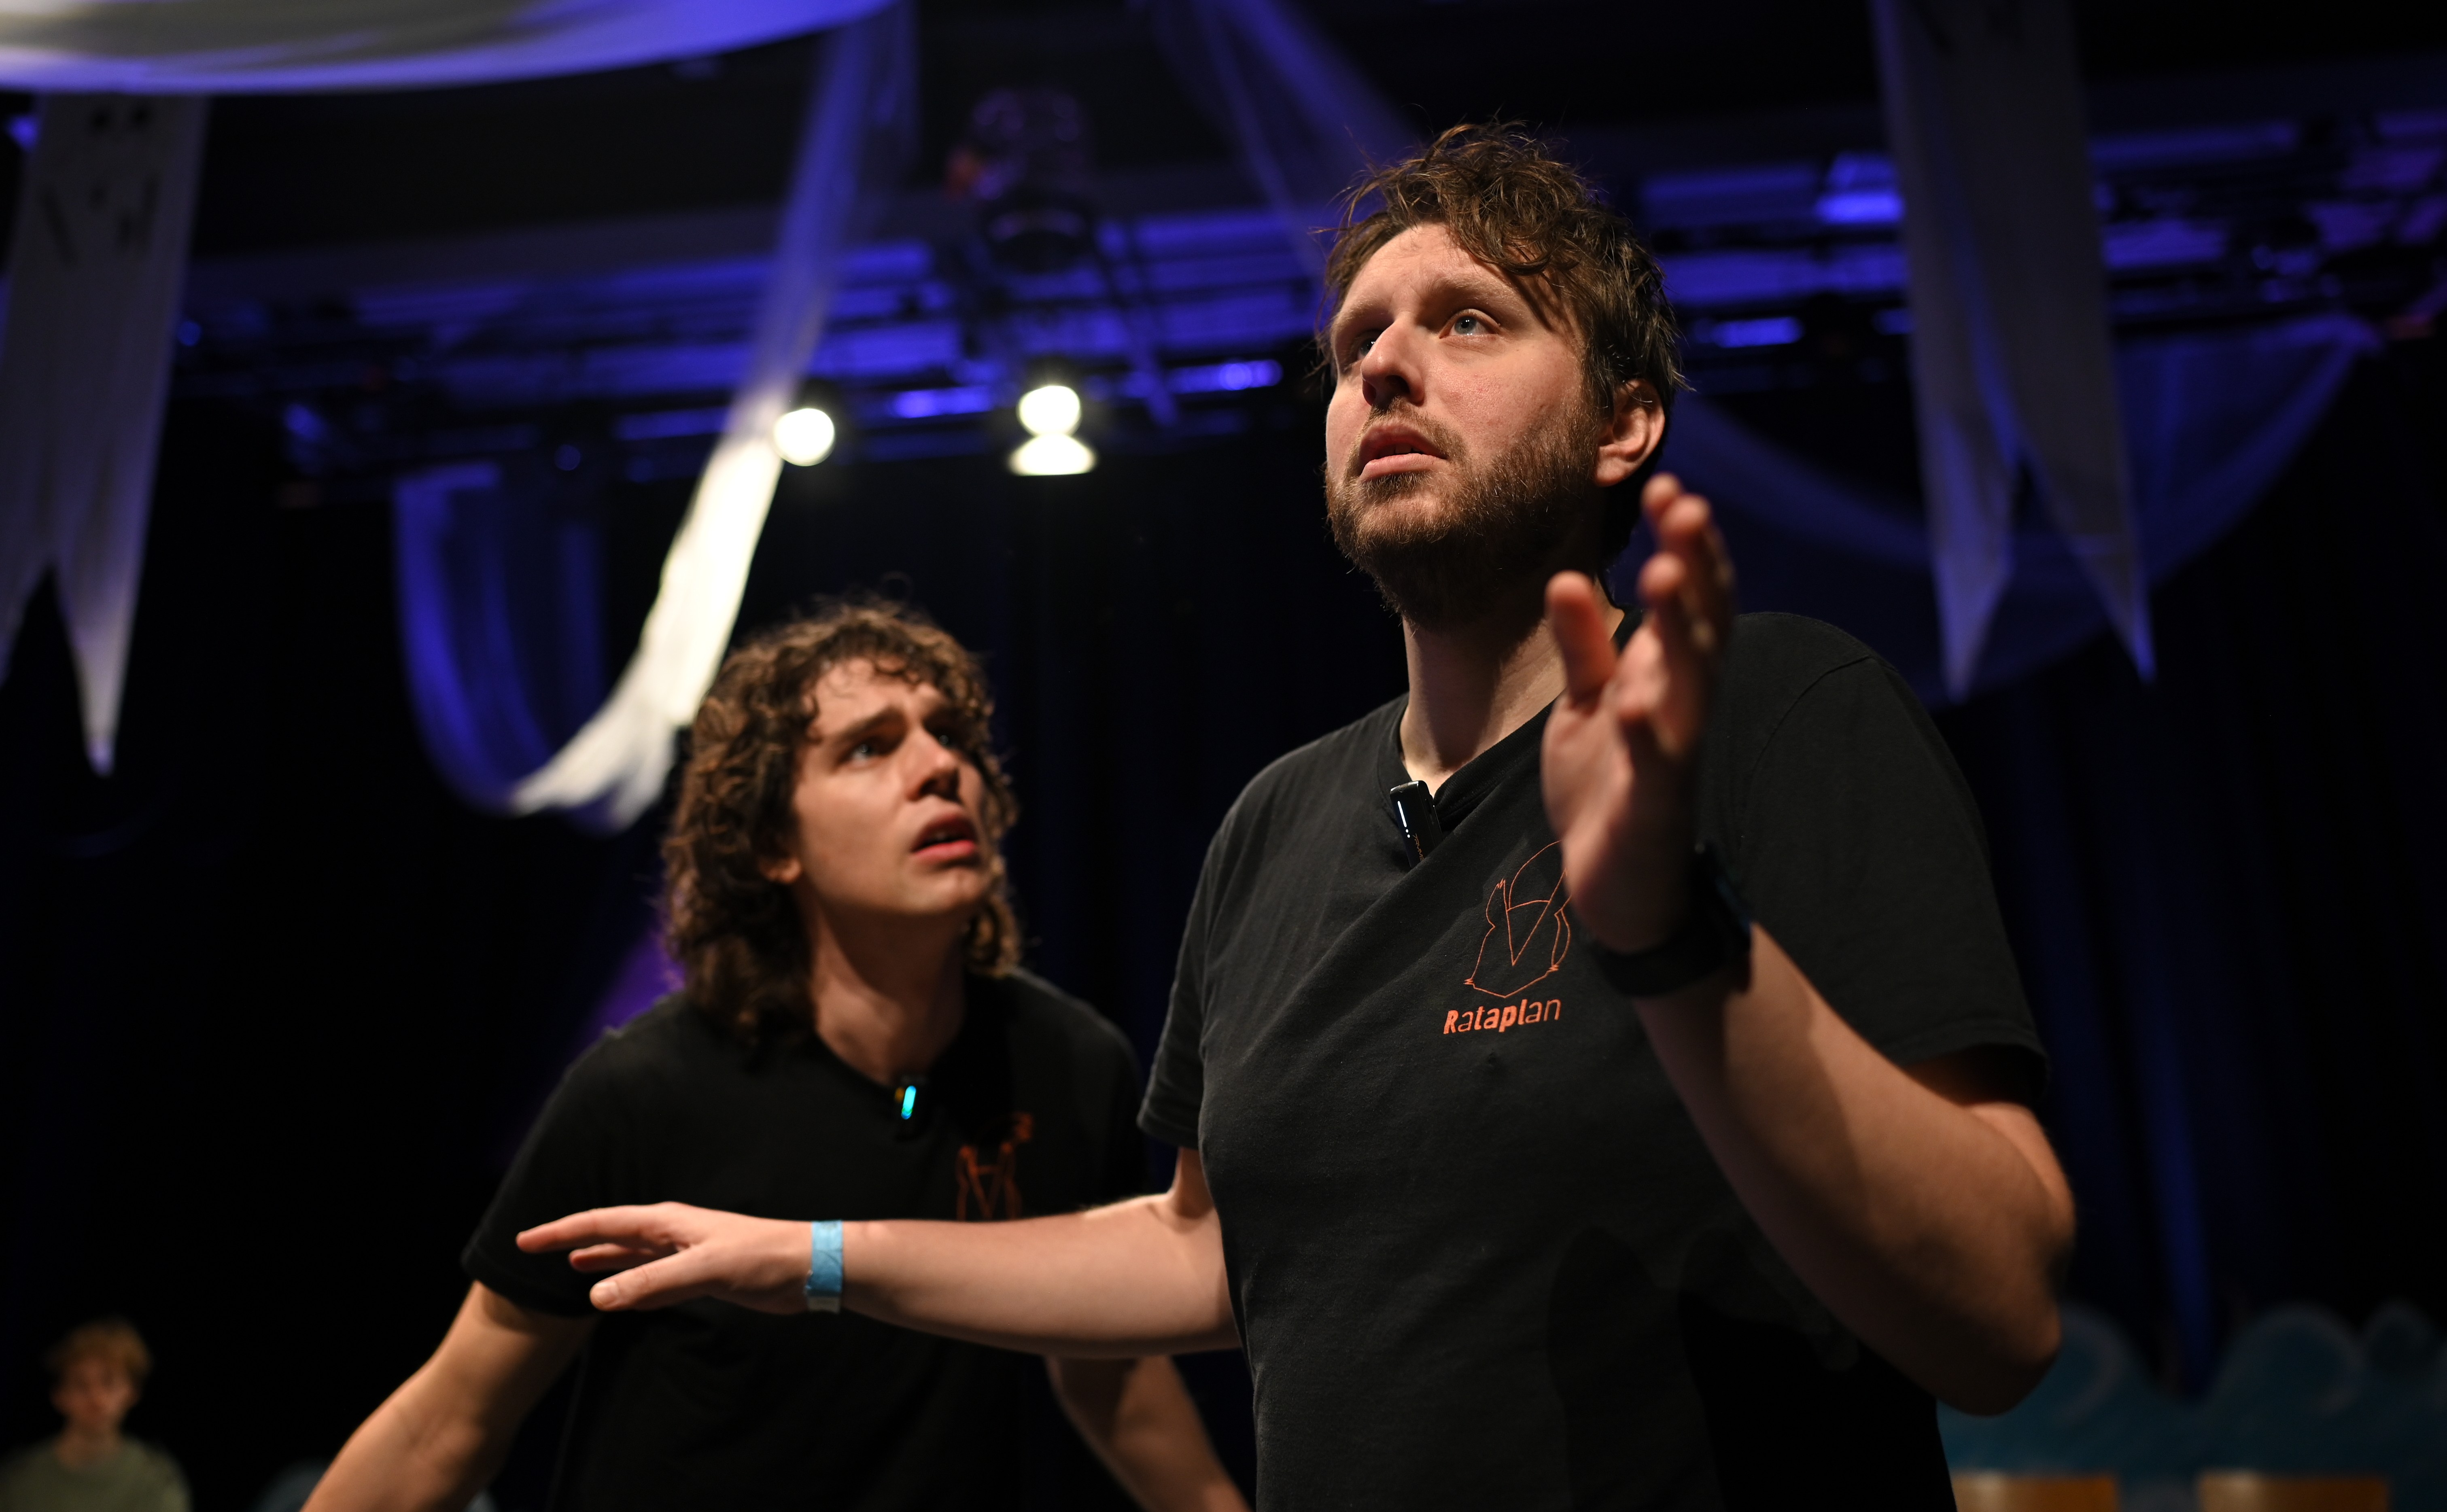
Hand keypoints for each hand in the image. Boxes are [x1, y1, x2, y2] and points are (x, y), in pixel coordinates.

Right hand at [517, 1203, 813, 1315]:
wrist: (808, 1267)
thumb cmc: (762, 1258)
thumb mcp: (703, 1270)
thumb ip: (651, 1283)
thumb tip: (596, 1298)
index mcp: (668, 1222)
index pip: (602, 1223)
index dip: (562, 1230)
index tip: (525, 1239)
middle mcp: (673, 1233)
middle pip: (611, 1234)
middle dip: (573, 1240)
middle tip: (535, 1247)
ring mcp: (687, 1254)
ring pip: (632, 1255)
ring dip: (602, 1259)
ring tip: (573, 1264)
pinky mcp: (703, 1275)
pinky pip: (654, 1279)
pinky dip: (632, 1285)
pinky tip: (623, 1295)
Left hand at [1542, 473, 1735, 952]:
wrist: (1621, 888)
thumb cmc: (1608, 787)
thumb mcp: (1589, 704)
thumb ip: (1584, 647)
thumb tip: (1568, 580)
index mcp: (1667, 679)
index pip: (1688, 600)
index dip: (1686, 544)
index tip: (1669, 488)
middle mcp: (1683, 707)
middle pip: (1700, 625)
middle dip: (1695, 565)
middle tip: (1683, 504)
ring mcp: (1674, 755)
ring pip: (1692, 684)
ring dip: (1680, 629)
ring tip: (1663, 573)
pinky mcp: (1653, 805)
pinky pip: (1656, 764)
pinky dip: (1648, 733)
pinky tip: (1633, 703)